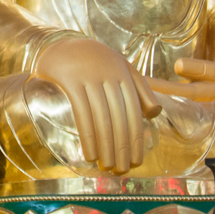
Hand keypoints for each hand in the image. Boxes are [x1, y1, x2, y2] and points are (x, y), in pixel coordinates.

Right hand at [33, 38, 159, 174]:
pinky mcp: (70, 80)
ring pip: (102, 119)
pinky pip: (82, 113)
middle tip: (121, 171)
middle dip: (122, 148)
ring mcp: (89, 77)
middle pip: (120, 119)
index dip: (137, 139)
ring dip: (106, 147)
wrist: (58, 43)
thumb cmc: (94, 59)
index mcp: (124, 75)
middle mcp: (109, 76)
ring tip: (107, 167)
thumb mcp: (121, 67)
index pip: (134, 113)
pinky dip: (89, 136)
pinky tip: (90, 154)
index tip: (137, 161)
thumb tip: (155, 114)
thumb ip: (140, 88)